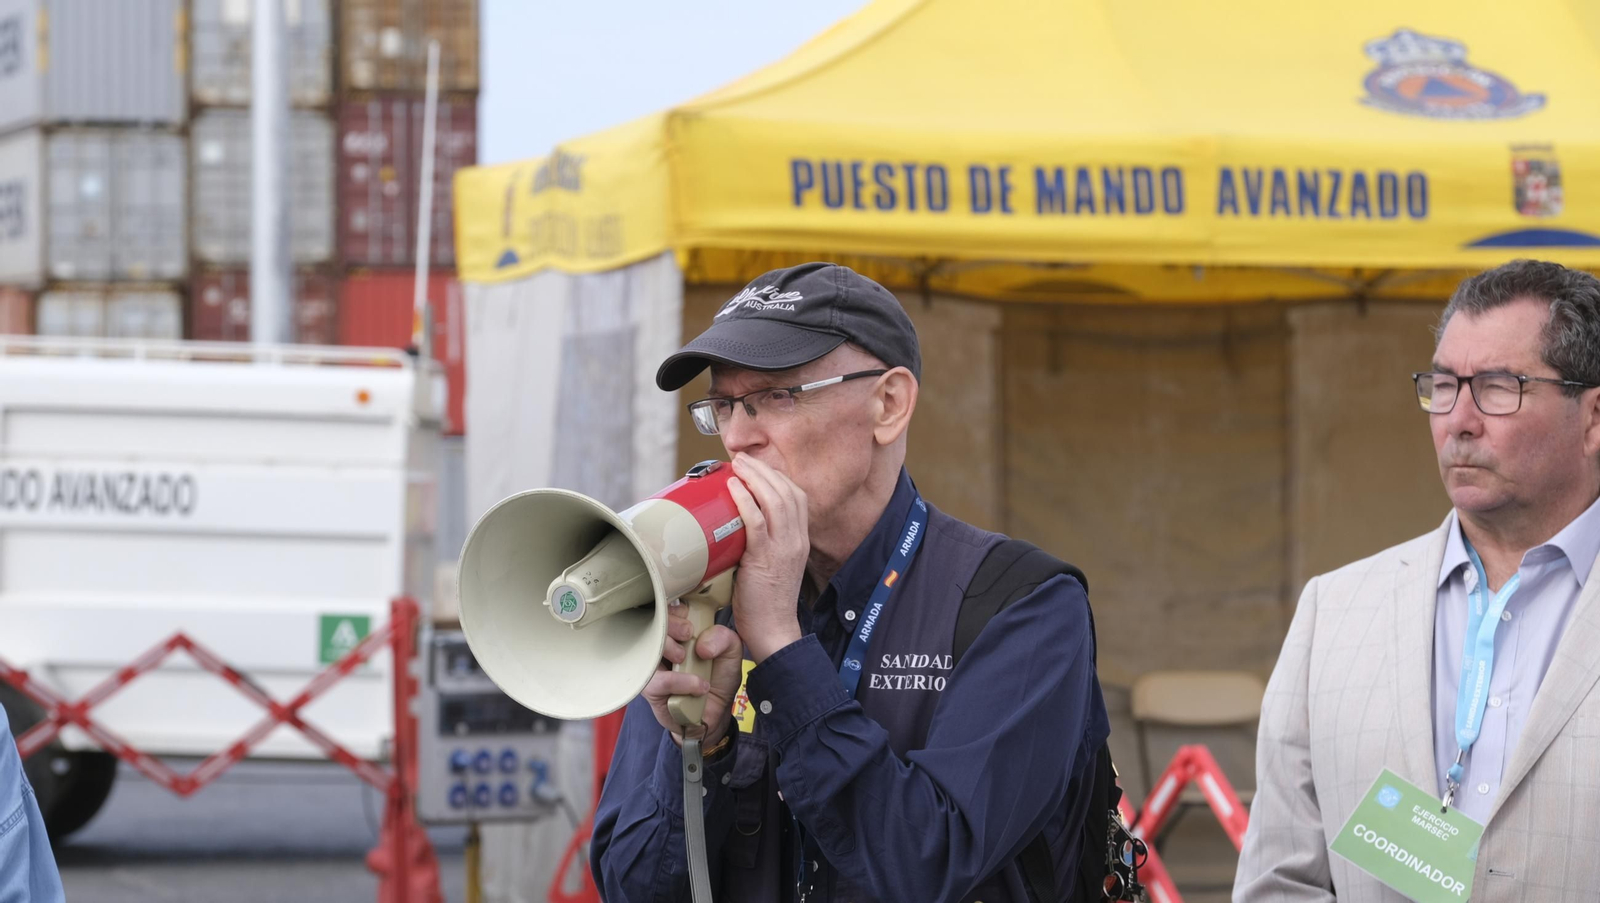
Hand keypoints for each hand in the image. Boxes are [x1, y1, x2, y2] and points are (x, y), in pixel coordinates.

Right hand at [642, 601, 743, 745]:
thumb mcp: (731, 652)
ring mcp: (653, 666)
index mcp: (678, 631)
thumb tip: (701, 644)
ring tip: (687, 658)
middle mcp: (662, 646)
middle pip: (651, 624)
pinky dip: (680, 681)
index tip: (690, 620)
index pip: (665, 609)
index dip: (674, 611)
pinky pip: (659, 680)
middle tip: (688, 634)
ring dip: (669, 648)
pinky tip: (699, 686)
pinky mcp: (651, 689)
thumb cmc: (718, 677)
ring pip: (649, 648)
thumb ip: (723, 637)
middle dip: (670, 624)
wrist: (715, 712)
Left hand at [727, 454, 807, 662]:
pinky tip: (734, 487)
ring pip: (774, 499)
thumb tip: (736, 525)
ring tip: (737, 465)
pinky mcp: (765, 557)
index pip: (797, 497)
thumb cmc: (767, 601)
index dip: (777, 477)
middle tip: (742, 459)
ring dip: (754, 477)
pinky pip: (756, 521)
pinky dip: (745, 500)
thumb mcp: (773, 565)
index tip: (758, 468)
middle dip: (764, 470)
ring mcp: (783, 547)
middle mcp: (796, 539)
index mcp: (800, 540)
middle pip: (786, 491)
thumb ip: (763, 543)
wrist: (775, 630)